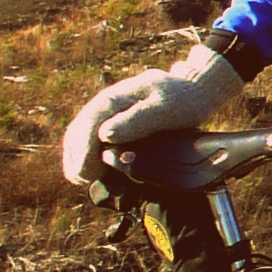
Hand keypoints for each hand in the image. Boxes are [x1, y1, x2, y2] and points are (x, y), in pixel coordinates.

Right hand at [60, 44, 243, 184]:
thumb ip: (137, 121)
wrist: (194, 92)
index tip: (84, 172)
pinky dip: (87, 154)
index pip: (88, 125)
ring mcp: (108, 113)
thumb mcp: (165, 109)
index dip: (83, 151)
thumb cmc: (182, 101)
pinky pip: (91, 137)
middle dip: (77, 157)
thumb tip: (104, 135)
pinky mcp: (113, 122)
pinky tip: (90, 170)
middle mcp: (106, 104)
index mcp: (115, 99)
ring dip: (78, 157)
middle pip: (80, 131)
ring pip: (81, 134)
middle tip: (82, 179)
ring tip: (82, 178)